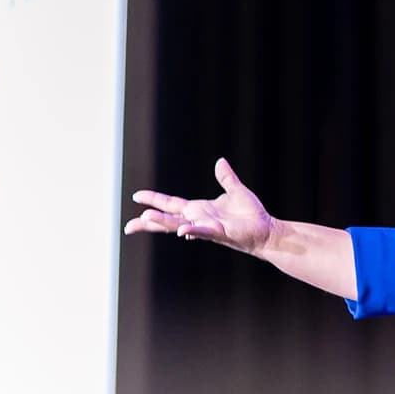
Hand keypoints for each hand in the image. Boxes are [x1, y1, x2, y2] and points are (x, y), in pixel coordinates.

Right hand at [124, 157, 276, 255]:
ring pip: (179, 225)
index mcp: (199, 210)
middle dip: (148, 222)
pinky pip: (202, 231)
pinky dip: (191, 230)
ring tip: (144, 220)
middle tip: (128, 226)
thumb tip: (220, 161)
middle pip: (167, 220)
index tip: (136, 196)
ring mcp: (207, 227)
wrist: (266, 230)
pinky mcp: (219, 232)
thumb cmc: (251, 215)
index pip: (171, 204)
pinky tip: (180, 230)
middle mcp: (198, 220)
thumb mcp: (236, 191)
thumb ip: (226, 178)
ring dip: (163, 223)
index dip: (154, 200)